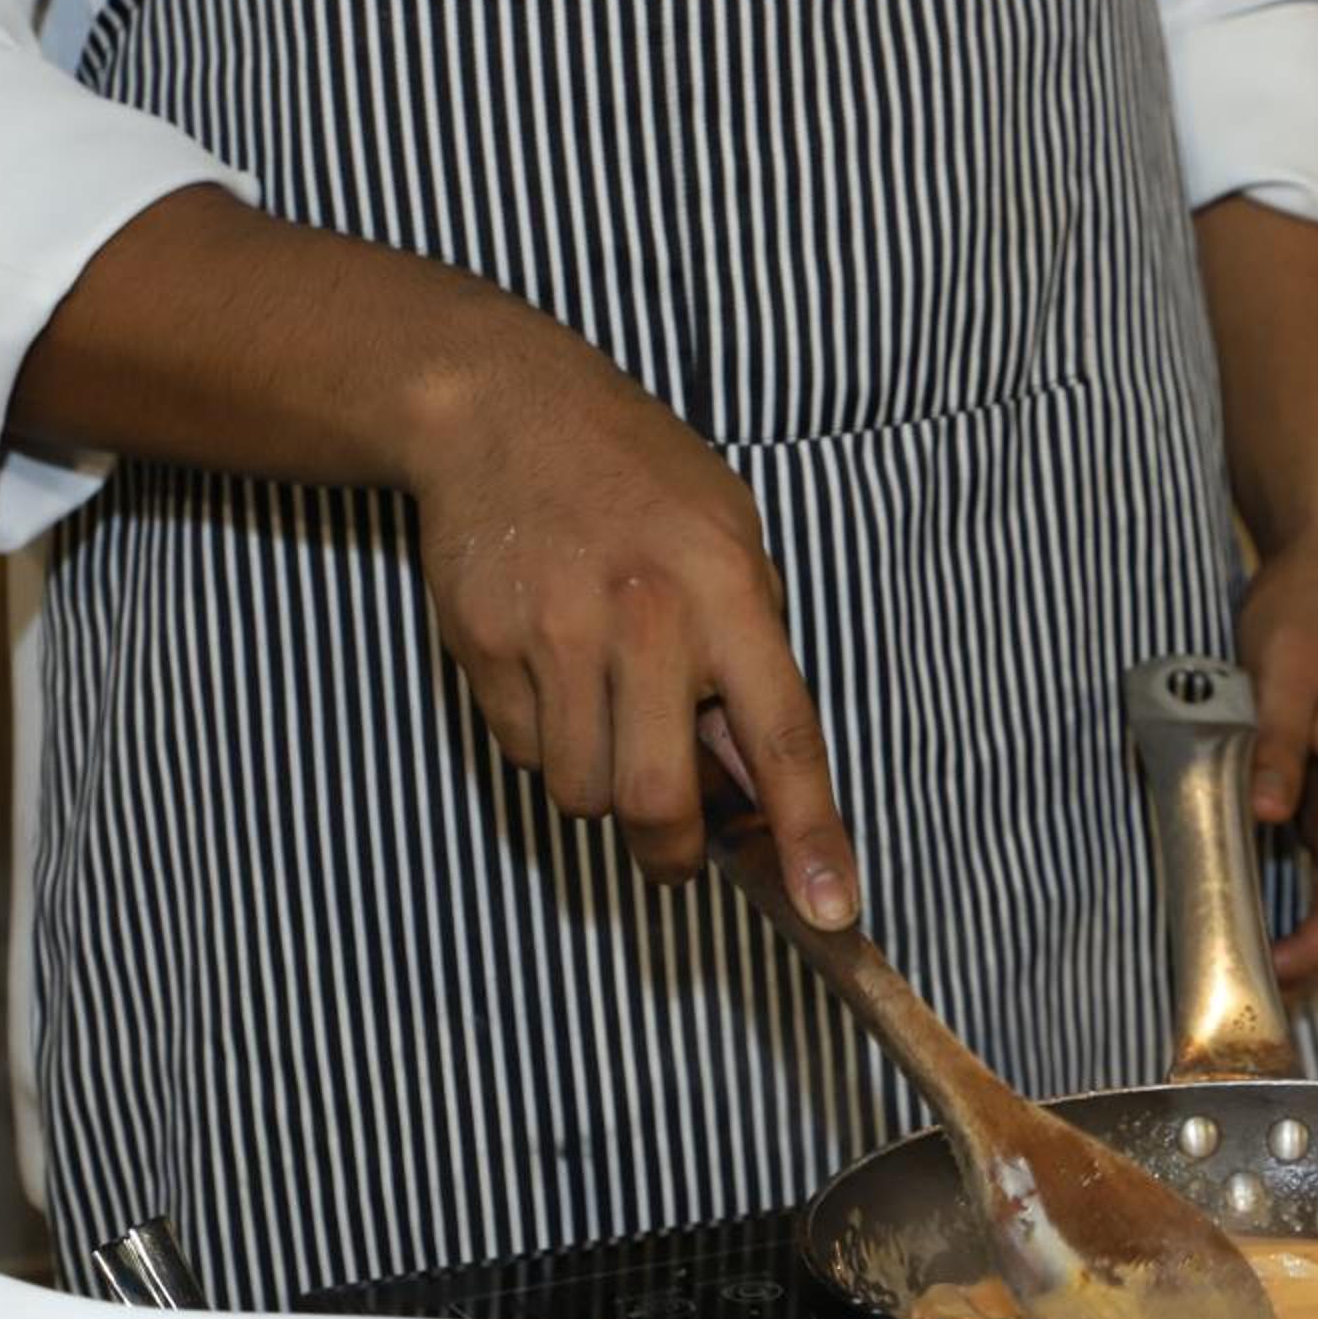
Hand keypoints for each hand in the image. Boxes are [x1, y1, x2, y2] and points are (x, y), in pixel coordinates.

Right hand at [401, 331, 859, 923]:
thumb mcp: (731, 537)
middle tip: (679, 859)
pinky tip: (553, 672)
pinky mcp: (485, 643)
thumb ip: (751, 652)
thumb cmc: (640, 482)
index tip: (832, 911)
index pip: (784, 737)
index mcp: (729, 590)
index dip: (809, 836)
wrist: (502, 407)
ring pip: (583, 791)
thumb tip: (752, 783)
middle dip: (672, 853)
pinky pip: (523, 751)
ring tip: (608, 712)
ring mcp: (556, 630)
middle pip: (657, 800)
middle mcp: (646, 615)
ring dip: (602, 787)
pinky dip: (547, 742)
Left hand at [1238, 541, 1317, 992]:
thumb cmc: (1317, 608)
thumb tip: (1264, 812)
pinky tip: (1240, 917)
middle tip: (1239, 996)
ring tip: (1235, 972)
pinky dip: (1287, 902)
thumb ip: (1276, 739)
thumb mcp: (1285, 663)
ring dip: (1295, 939)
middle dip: (1306, 962)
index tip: (1271, 973)